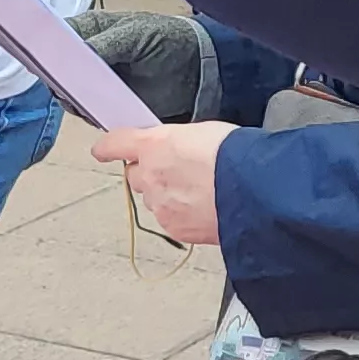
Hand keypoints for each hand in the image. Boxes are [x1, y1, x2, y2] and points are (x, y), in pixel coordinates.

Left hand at [93, 121, 237, 246]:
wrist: (257, 192)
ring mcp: (160, 205)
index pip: (116, 144)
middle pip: (136, 175)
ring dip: (168, 195)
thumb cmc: (237, 156)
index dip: (107, 147)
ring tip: (202, 191)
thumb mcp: (203, 132)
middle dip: (150, 173)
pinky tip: (207, 208)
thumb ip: (176, 142)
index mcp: (153, 145)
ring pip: (154, 200)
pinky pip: (170, 220)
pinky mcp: (175, 228)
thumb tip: (174, 151)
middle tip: (178, 171)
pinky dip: (182, 215)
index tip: (101, 150)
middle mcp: (149, 176)